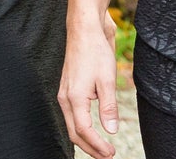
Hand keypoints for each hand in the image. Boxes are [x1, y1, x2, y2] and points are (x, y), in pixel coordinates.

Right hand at [57, 11, 121, 158]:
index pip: (84, 131)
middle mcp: (65, 99)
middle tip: (107, 155)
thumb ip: (108, 107)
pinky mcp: (68, 90)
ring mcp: (64, 94)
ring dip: (86, 139)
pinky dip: (81, 128)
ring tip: (101, 148)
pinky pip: (72, 115)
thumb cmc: (95, 52)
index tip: (111, 153)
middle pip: (75, 133)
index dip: (97, 145)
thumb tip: (111, 131)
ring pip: (72, 125)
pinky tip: (91, 130)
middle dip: (90, 148)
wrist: (84, 31)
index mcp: (74, 98)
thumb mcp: (107, 79)